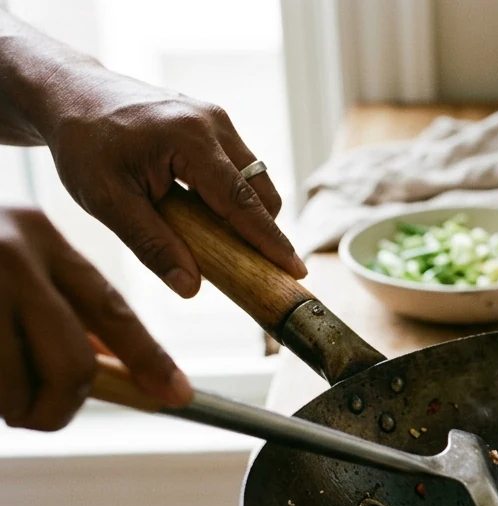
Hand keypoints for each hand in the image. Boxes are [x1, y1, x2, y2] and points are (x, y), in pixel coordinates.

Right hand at [0, 206, 191, 430]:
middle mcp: (7, 256)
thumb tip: (117, 369)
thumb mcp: (11, 264)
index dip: (148, 360)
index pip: (112, 311)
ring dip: (12, 408)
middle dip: (63, 406)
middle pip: (74, 364)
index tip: (177, 395)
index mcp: (37, 236)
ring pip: (16, 388)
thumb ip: (58, 308)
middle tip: (42, 415)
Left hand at [37, 69, 305, 296]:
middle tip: (246, 265)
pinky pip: (240, 167)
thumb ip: (152, 245)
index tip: (295, 270)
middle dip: (261, 230)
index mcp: (189, 140)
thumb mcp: (107, 202)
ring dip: (246, 212)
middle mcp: (212, 124)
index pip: (242, 201)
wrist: (70, 95)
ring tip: (217, 236)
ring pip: (256, 179)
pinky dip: (234, 194)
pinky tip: (206, 210)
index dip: (270, 241)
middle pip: (261, 191)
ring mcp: (216, 120)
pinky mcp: (214, 123)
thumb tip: (190, 287)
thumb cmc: (83, 146)